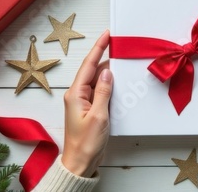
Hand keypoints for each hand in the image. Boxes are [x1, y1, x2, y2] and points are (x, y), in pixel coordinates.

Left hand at [61, 30, 112, 176]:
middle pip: (92, 70)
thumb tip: (107, 72)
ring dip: (108, 72)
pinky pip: (100, 92)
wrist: (80, 162)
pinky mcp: (90, 110)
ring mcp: (83, 102)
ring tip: (121, 61)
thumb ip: (103, 91)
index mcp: (75, 94)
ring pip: (97, 81)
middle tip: (118, 45)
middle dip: (105, 57)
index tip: (106, 35)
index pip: (88, 65)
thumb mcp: (98, 115)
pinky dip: (109, 85)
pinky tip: (118, 83)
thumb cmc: (86, 142)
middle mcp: (77, 95)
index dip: (98, 48)